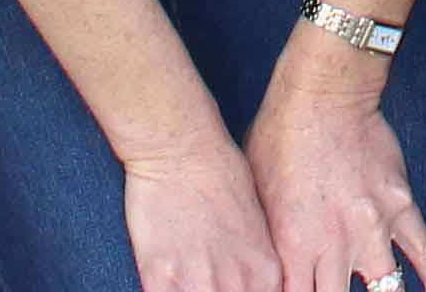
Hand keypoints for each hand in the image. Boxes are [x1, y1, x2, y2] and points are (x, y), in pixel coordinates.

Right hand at [115, 124, 278, 291]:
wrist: (183, 147)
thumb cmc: (221, 174)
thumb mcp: (257, 225)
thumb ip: (254, 266)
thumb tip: (248, 284)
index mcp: (266, 272)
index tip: (228, 287)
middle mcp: (236, 283)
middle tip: (205, 281)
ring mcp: (198, 282)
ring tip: (187, 277)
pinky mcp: (160, 275)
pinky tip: (164, 279)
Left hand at [245, 43, 425, 291]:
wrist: (321, 95)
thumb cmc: (280, 136)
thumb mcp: (257, 196)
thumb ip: (269, 239)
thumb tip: (268, 264)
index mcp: (294, 245)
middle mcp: (337, 245)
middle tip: (336, 291)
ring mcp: (374, 228)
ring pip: (388, 290)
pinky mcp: (401, 207)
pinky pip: (425, 252)